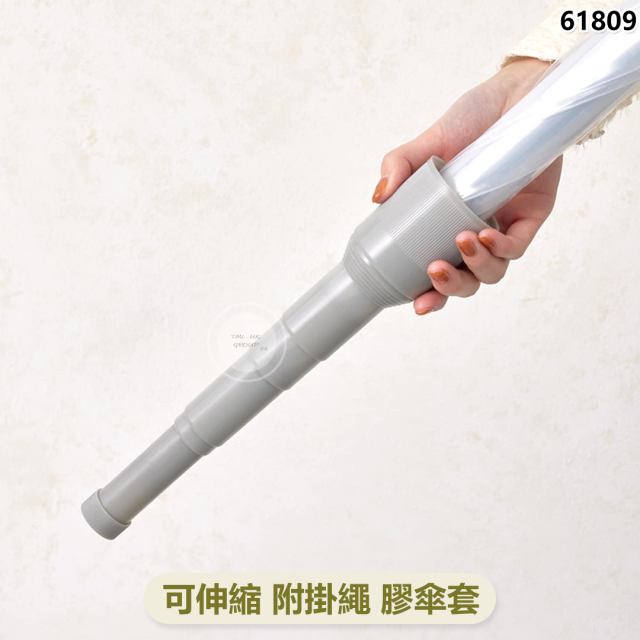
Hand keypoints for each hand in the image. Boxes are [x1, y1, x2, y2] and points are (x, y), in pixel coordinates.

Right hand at [371, 57, 562, 315]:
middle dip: (451, 289)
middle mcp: (476, 234)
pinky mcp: (532, 216)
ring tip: (462, 242)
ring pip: (494, 271)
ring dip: (476, 268)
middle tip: (434, 271)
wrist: (514, 95)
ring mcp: (504, 227)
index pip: (439, 274)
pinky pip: (518, 245)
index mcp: (447, 227)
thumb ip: (399, 166)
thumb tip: (378, 197)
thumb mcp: (428, 143)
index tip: (417, 305)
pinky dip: (502, 247)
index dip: (430, 296)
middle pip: (468, 283)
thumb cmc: (472, 121)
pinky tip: (485, 235)